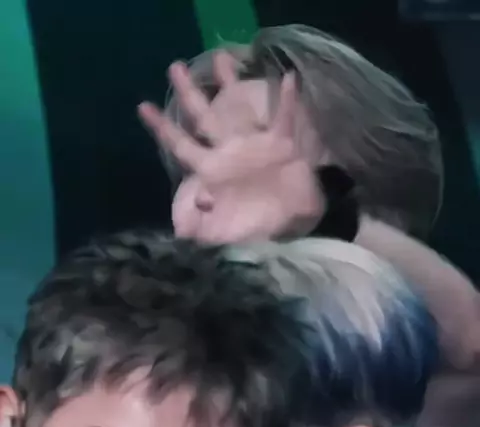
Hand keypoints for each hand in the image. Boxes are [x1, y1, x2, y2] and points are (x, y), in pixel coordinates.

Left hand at [138, 54, 324, 242]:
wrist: (291, 222)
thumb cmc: (255, 226)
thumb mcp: (225, 234)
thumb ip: (203, 231)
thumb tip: (181, 233)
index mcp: (211, 170)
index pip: (182, 145)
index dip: (163, 128)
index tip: (143, 107)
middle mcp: (228, 151)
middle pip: (203, 118)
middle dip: (188, 93)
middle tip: (174, 67)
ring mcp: (254, 144)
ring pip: (239, 108)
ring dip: (231, 84)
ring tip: (222, 56)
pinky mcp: (282, 144)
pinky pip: (283, 118)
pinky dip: (286, 101)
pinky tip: (288, 78)